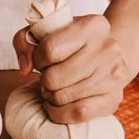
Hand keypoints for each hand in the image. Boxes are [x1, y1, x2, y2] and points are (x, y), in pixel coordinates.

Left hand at [14, 15, 132, 123]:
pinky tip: (59, 106)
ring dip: (50, 97)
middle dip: (44, 81)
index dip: (38, 60)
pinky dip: (60, 113)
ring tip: (56, 89)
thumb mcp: (46, 32)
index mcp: (91, 25)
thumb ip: (25, 41)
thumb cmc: (73, 45)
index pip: (49, 50)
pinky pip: (78, 113)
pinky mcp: (113, 99)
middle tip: (50, 78)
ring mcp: (113, 75)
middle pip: (53, 78)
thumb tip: (25, 68)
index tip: (43, 61)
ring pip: (62, 97)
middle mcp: (107, 48)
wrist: (113, 59)